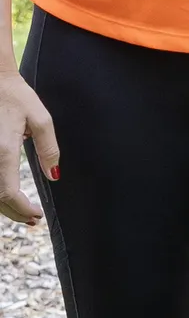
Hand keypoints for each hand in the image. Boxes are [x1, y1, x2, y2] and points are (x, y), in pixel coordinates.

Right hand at [0, 70, 57, 225]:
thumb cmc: (17, 97)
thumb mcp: (41, 119)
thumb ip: (48, 149)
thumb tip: (54, 176)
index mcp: (4, 150)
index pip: (8, 192)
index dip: (21, 209)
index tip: (36, 215)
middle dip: (13, 213)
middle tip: (33, 220)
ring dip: (4, 207)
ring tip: (23, 213)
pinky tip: (9, 197)